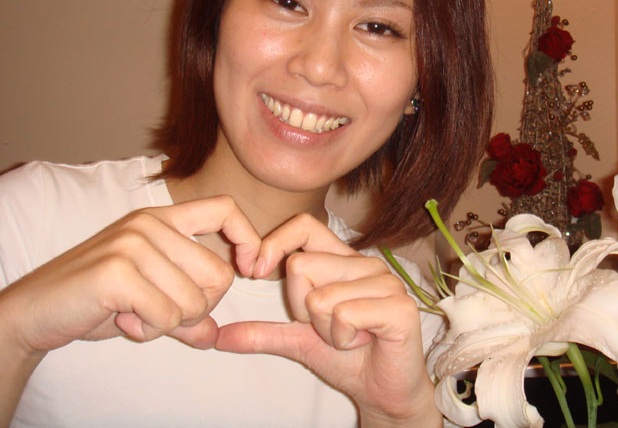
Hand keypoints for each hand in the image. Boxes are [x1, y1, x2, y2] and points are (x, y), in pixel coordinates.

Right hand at [0, 195, 261, 355]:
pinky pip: (167, 315)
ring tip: (134, 313)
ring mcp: (134, 243)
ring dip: (169, 324)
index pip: (226, 209)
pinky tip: (121, 319)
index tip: (250, 270)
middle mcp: (150, 223)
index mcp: (162, 219)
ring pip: (194, 302)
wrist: (32, 312)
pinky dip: (150, 330)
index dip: (248, 239)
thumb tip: (215, 335)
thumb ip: (184, 314)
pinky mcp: (118, 271)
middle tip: (161, 313)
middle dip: (199, 309)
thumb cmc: (93, 302)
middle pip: (219, 274)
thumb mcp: (147, 302)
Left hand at [215, 214, 440, 426]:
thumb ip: (263, 333)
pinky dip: (343, 339)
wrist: (383, 392)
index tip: (255, 272)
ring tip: (350, 336)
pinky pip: (344, 314)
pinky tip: (363, 342)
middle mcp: (367, 263)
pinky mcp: (399, 306)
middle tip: (331, 326)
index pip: (304, 225)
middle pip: (301, 266)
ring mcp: (386, 282)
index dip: (275, 243)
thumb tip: (218, 337)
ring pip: (320, 297)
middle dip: (303, 310)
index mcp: (344, 260)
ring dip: (326, 330)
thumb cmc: (347, 359)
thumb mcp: (298, 341)